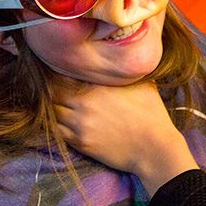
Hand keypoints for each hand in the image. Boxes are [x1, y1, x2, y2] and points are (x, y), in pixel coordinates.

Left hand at [54, 82, 198, 194]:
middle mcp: (83, 102)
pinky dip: (54, 124)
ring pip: (52, 111)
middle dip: (51, 88)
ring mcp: (80, 124)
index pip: (64, 72)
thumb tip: (122, 57)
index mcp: (97, 85)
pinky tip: (59, 120)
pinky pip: (56, 131)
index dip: (60, 69)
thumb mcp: (143, 83)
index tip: (61, 68)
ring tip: (55, 103)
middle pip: (52, 91)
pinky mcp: (80, 142)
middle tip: (52, 86)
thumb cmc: (152, 114)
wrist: (154, 148)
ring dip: (51, 106)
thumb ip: (125, 71)